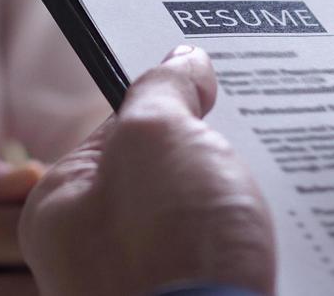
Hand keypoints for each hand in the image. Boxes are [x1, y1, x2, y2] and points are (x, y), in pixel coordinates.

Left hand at [20, 46, 275, 295]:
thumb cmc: (166, 250)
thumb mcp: (157, 137)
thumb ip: (165, 90)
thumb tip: (183, 61)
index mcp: (59, 208)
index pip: (115, 133)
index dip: (168, 106)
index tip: (213, 91)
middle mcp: (87, 257)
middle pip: (159, 180)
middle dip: (207, 158)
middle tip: (251, 140)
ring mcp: (139, 289)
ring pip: (196, 225)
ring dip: (236, 205)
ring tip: (268, 193)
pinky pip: (218, 263)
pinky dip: (249, 246)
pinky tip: (273, 239)